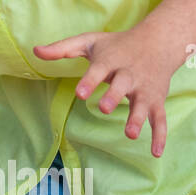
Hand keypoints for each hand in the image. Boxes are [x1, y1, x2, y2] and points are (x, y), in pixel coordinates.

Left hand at [33, 26, 179, 157]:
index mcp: (111, 61)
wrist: (158, 41)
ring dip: (138, 119)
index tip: (80, 94)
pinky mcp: (156, 100)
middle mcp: (129, 75)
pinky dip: (160, 135)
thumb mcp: (89, 42)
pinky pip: (160, 119)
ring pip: (143, 104)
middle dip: (114, 97)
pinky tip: (156, 153)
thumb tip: (34, 51)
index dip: (90, 81)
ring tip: (130, 134)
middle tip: (104, 109)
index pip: (99, 70)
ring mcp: (144, 89)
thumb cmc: (116, 45)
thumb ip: (62, 49)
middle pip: (122, 85)